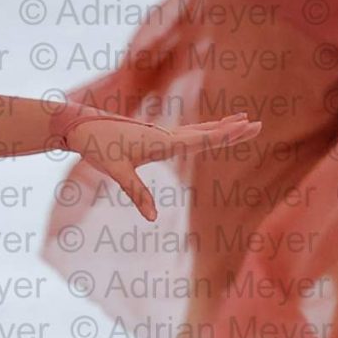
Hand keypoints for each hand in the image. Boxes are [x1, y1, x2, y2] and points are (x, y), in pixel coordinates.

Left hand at [67, 110, 260, 220]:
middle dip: (231, 128)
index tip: (248, 125)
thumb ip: (136, 192)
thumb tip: (152, 218)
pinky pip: (186, 132)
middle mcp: (166, 135)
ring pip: (198, 129)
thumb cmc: (97, 147)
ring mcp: (161, 134)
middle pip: (206, 131)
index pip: (202, 138)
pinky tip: (206, 130)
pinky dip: (203, 129)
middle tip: (257, 123)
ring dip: (220, 126)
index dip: (226, 133)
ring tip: (240, 119)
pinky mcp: (154, 135)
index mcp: (163, 142)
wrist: (80, 126)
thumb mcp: (116, 171)